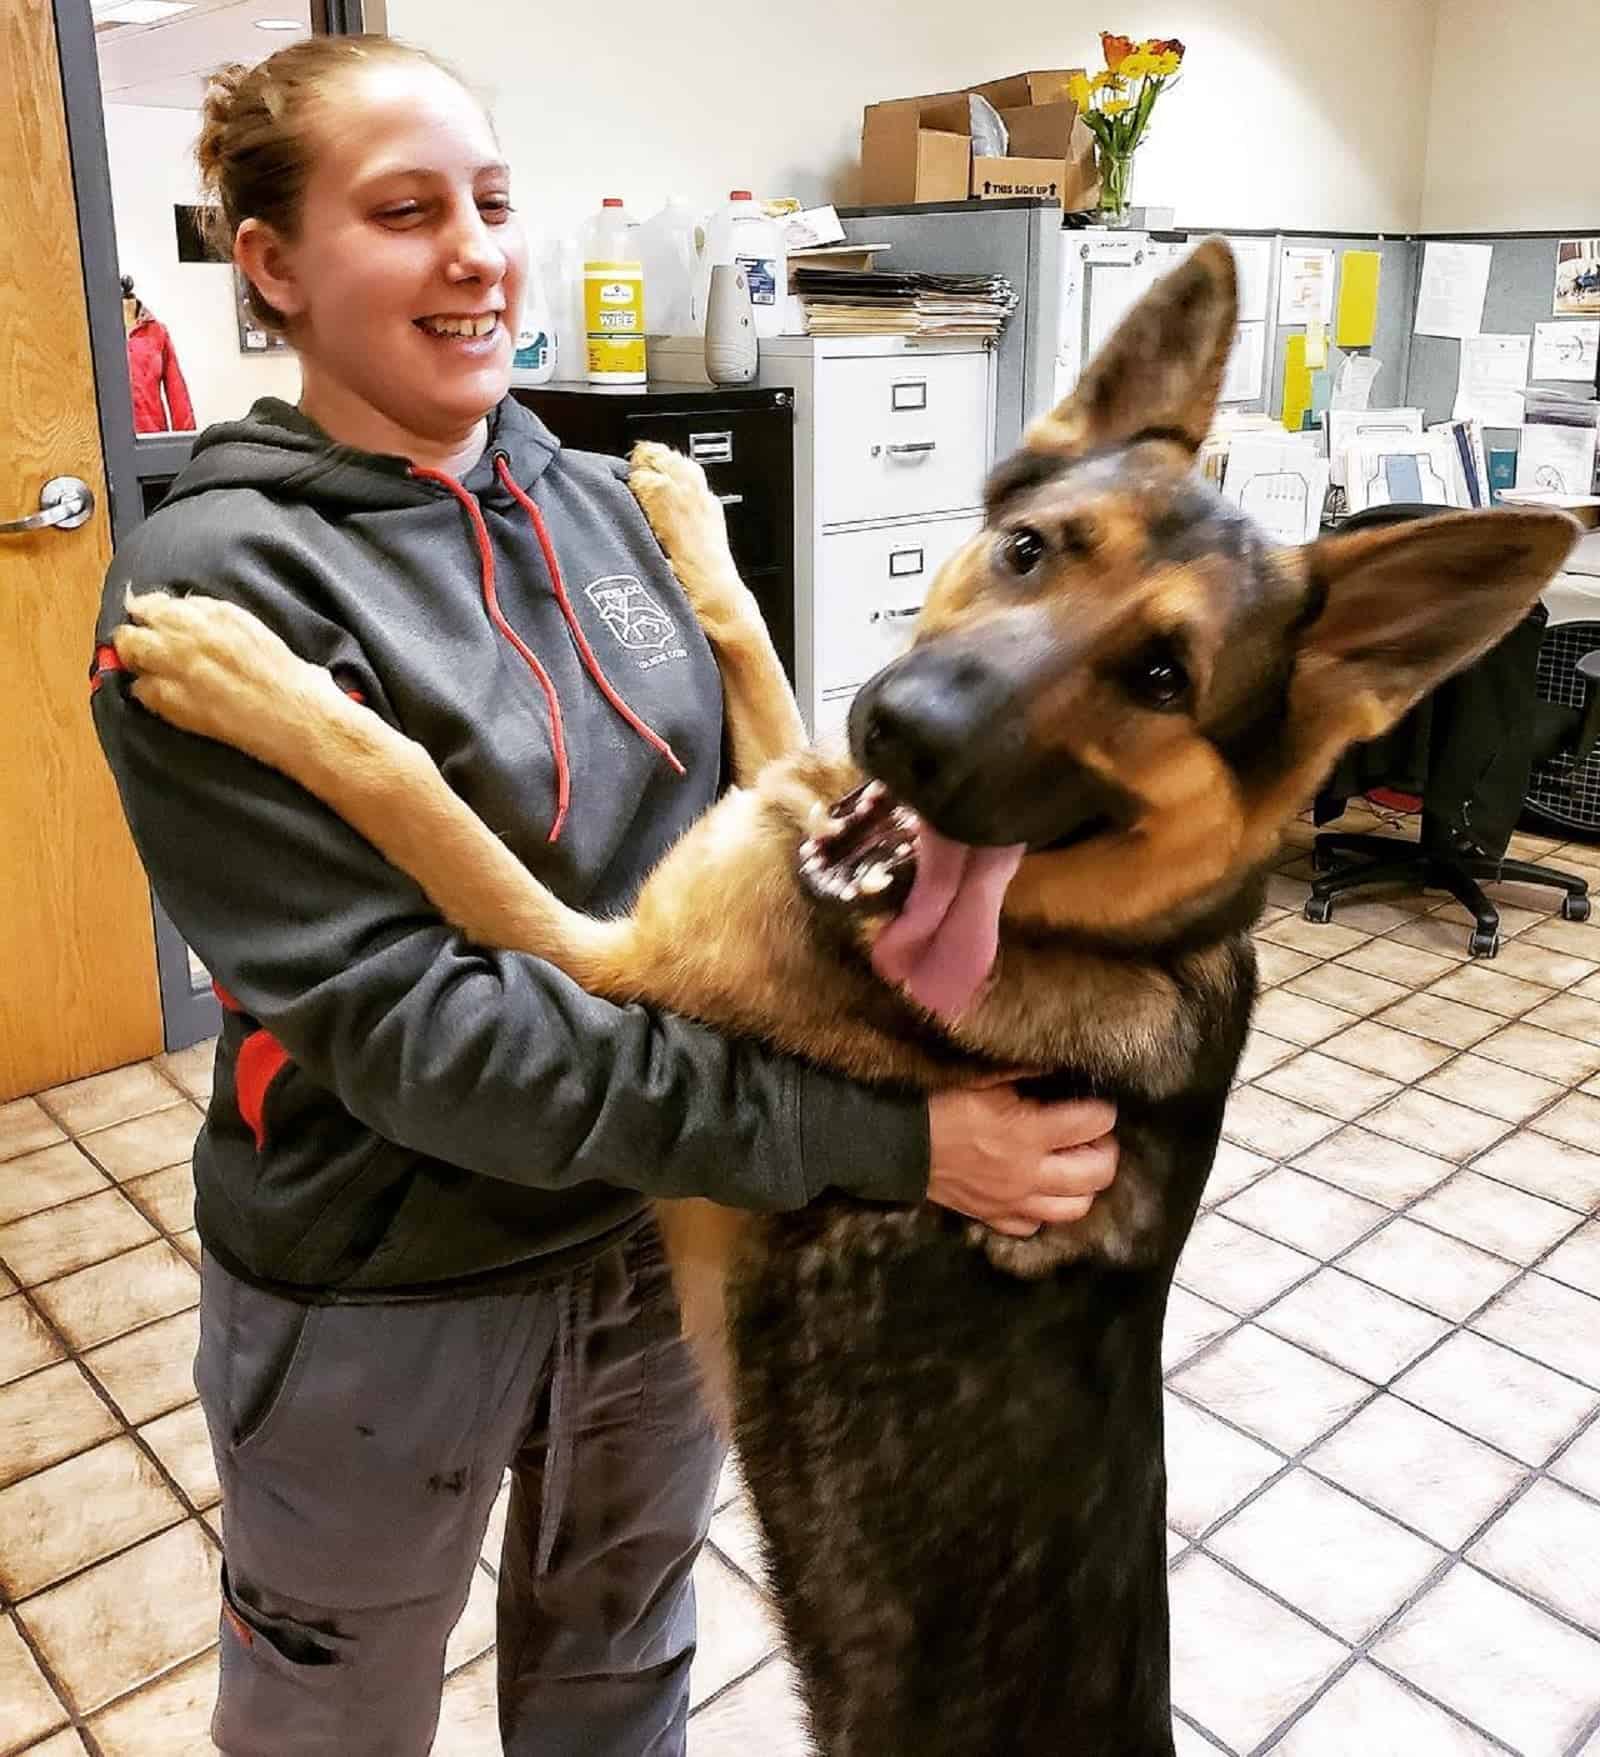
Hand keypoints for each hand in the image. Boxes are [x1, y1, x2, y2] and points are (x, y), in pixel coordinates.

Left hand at [114, 589, 339, 766]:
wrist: (299, 720)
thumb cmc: (294, 682)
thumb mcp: (260, 635)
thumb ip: (223, 621)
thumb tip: (194, 616)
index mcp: (219, 613)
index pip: (166, 600)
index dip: (157, 612)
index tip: (157, 620)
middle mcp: (193, 631)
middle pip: (141, 616)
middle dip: (140, 628)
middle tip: (146, 644)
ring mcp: (176, 663)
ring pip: (130, 647)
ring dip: (135, 656)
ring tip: (146, 669)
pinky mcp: (170, 697)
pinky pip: (139, 688)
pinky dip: (146, 691)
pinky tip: (163, 698)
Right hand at [926, 1074, 1116, 1237]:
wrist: (899, 1143)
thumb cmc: (943, 1103)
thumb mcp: (988, 1079)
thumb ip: (1029, 1076)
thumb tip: (1061, 1069)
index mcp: (1030, 1132)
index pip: (1094, 1123)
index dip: (1102, 1111)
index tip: (1096, 1106)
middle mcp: (1030, 1173)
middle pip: (1097, 1174)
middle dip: (1105, 1152)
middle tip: (1092, 1138)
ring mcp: (1014, 1201)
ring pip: (1075, 1209)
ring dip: (1082, 1187)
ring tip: (1073, 1167)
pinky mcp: (994, 1218)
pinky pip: (1034, 1226)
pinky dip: (1043, 1210)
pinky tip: (1037, 1191)